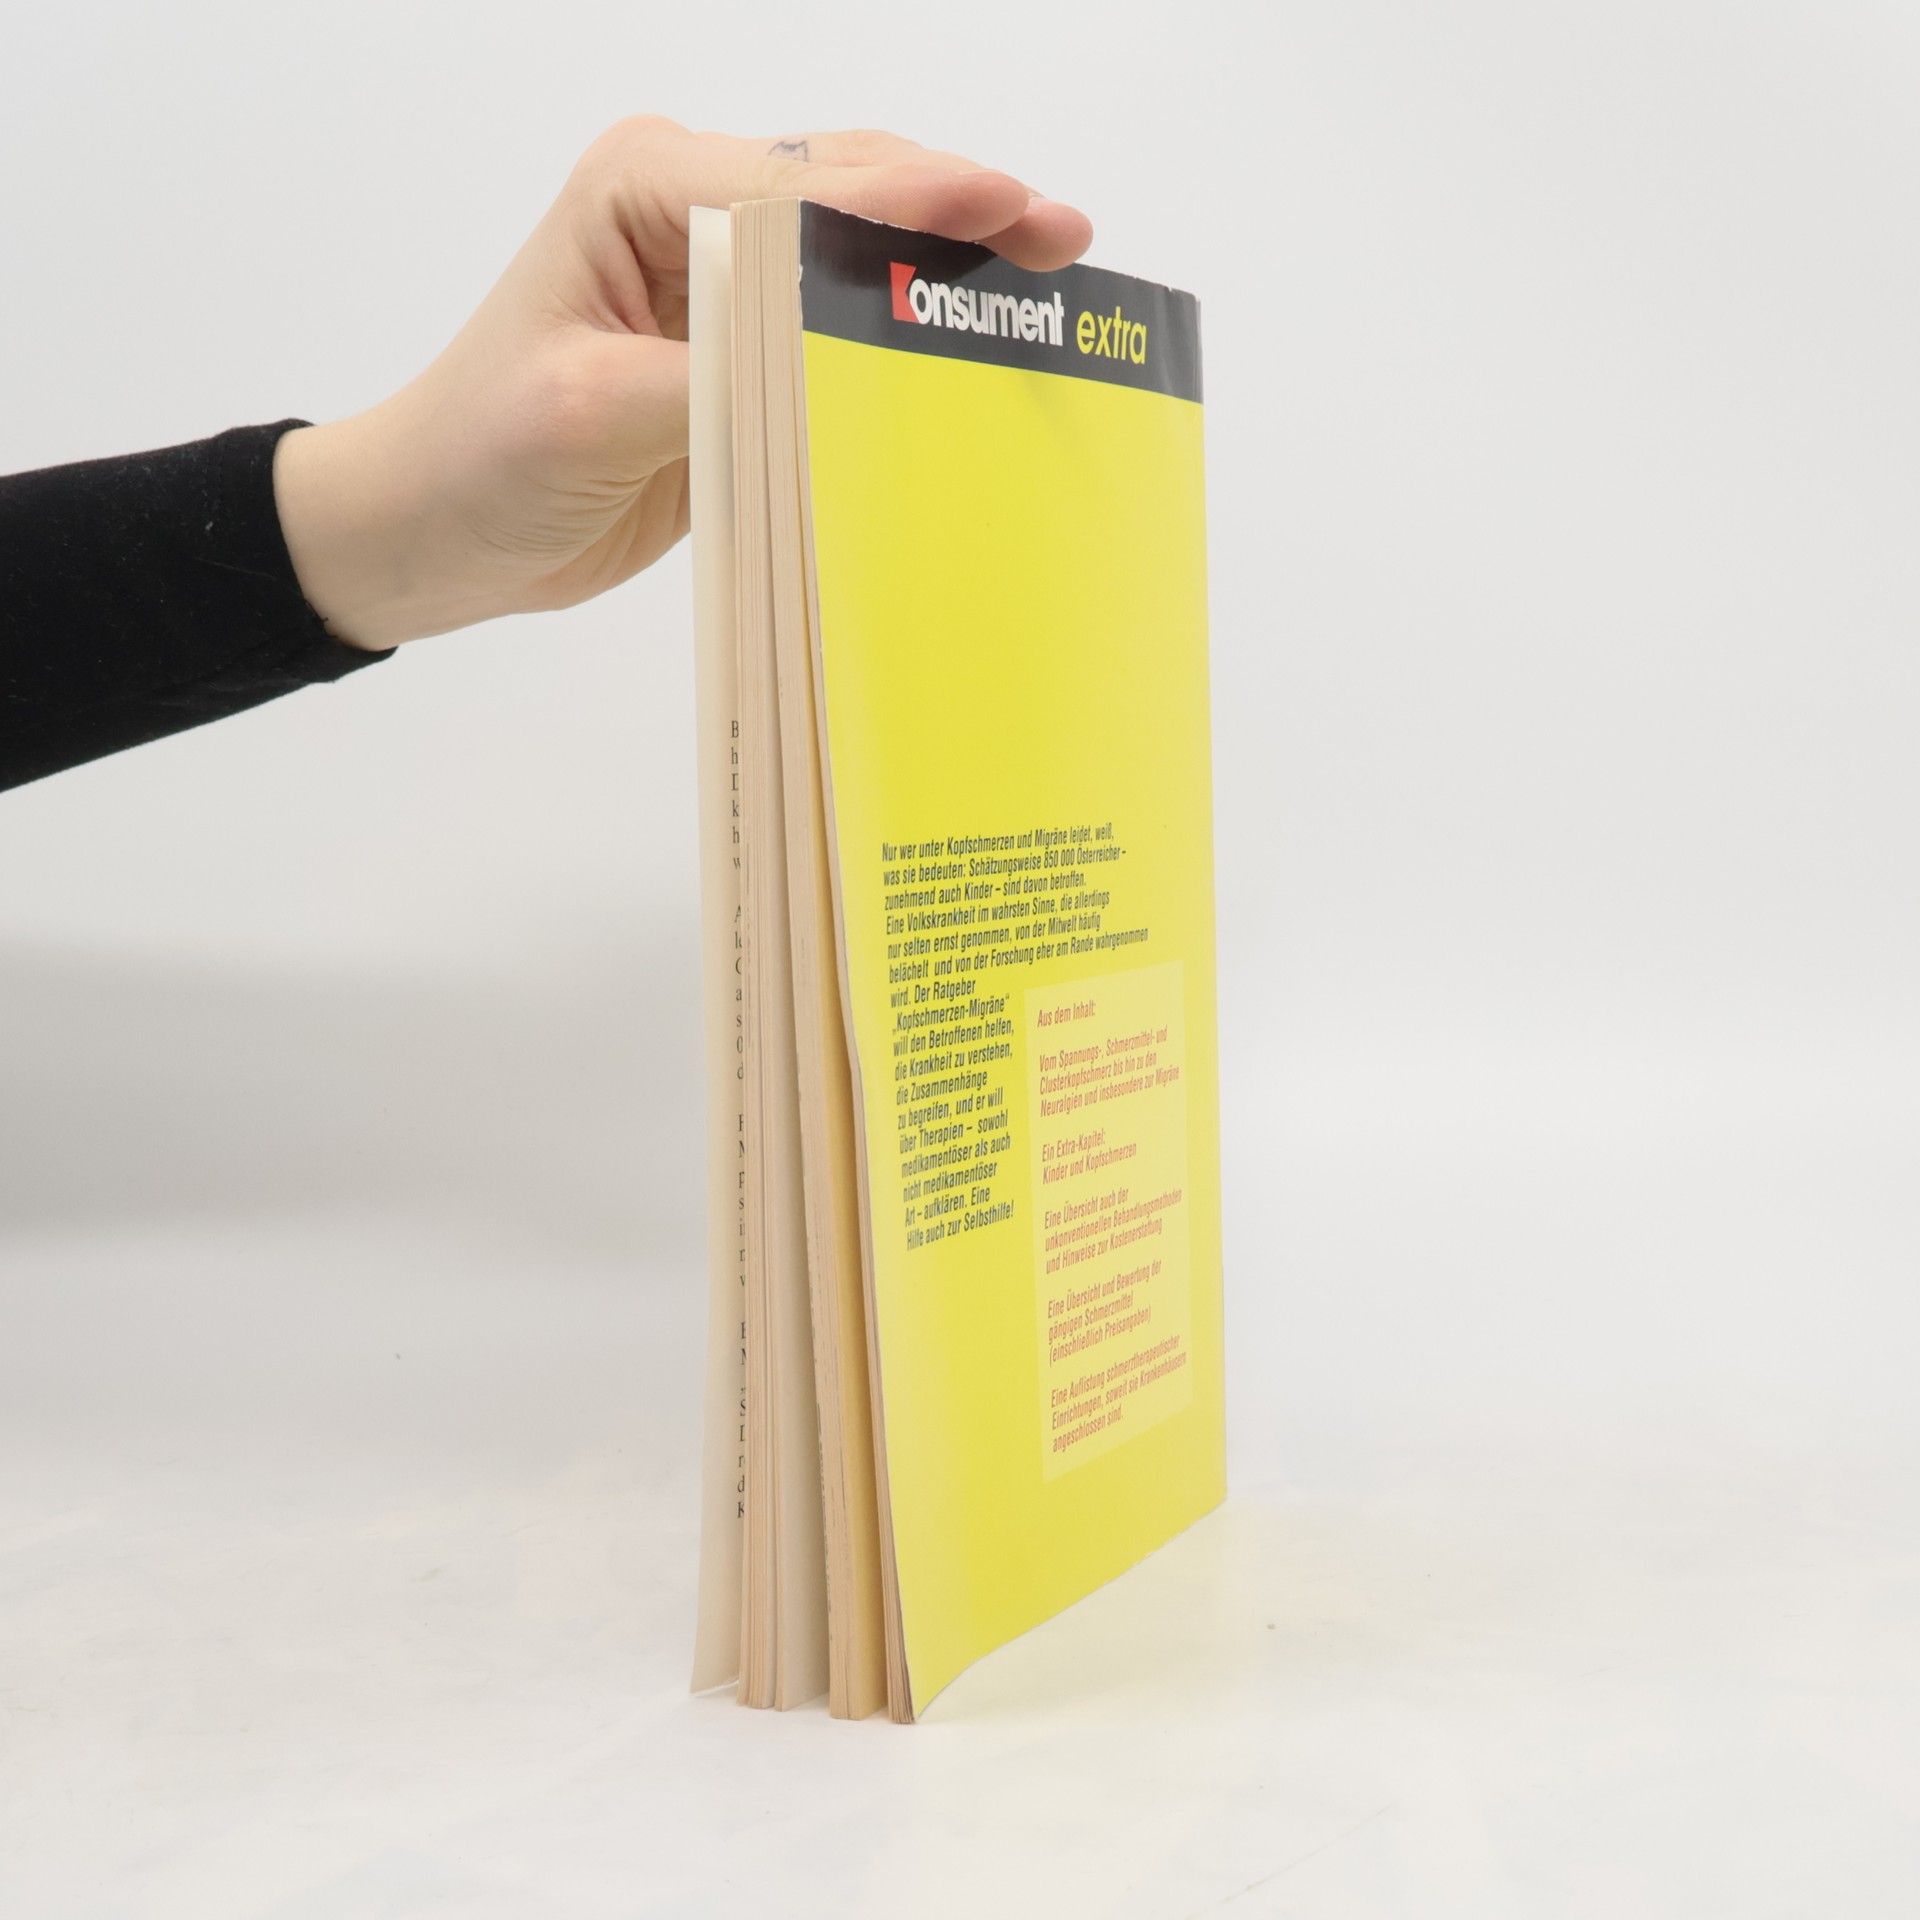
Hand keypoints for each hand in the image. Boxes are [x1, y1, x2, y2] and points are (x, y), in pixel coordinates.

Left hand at [273, 119, 1093, 649]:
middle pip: (849, 193)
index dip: (918, 199)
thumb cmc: (483, 455)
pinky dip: (902, 337)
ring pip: (854, 252)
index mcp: (646, 189)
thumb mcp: (593, 414)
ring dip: (942, 267)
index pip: (805, 185)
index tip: (1017, 214)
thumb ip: (718, 375)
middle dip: (959, 213)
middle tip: (1067, 239)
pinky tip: (966, 349)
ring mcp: (719, 278)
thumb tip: (835, 366)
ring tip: (1046, 279)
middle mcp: (690, 210)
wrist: (436, 527)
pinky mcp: (737, 350)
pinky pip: (835, 331)